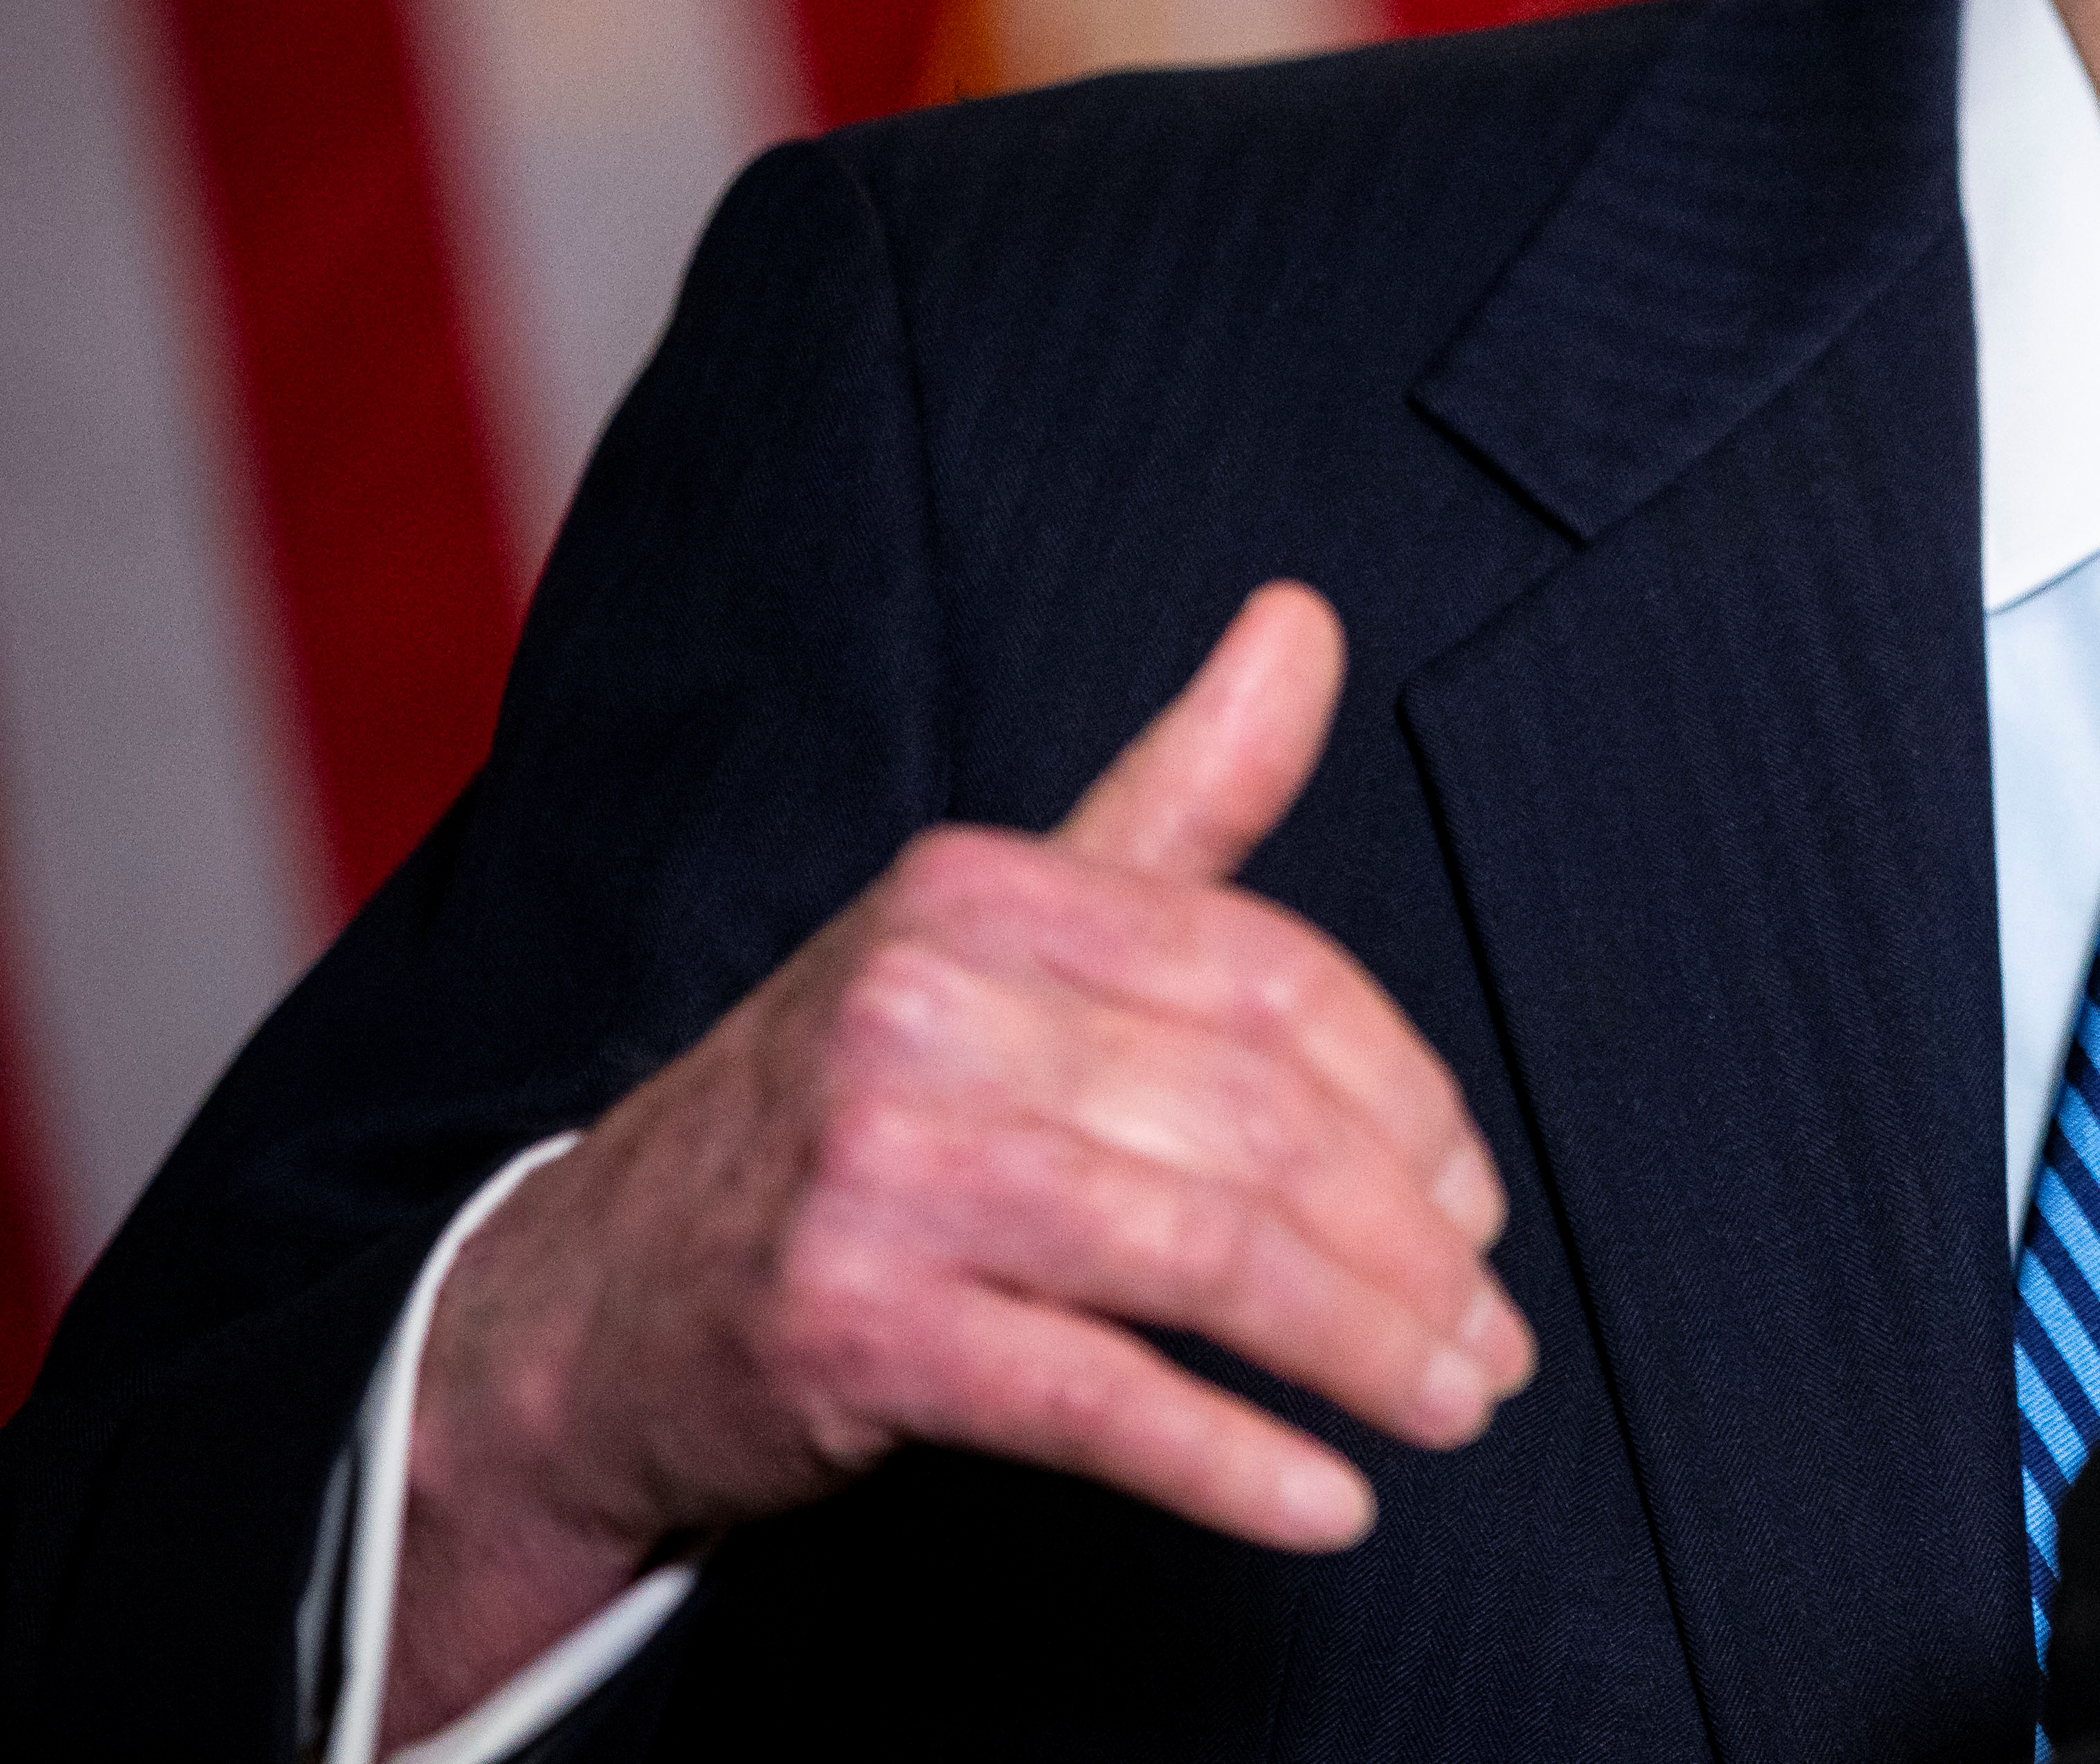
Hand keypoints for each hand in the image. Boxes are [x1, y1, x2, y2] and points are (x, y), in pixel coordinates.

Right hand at [384, 585, 1530, 1740]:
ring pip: (1204, 1257)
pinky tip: (1325, 1501)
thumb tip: (1307, 618)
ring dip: (1360, 1349)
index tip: (1476, 1200)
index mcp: (982, 893)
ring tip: (1450, 1405)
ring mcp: (880, 1168)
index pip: (1273, 982)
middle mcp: (924, 1009)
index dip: (1409, 1099)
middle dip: (1411, 1245)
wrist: (587, 1303)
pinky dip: (1233, 1461)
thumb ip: (1176, 794)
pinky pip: (1096, 1397)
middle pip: (1257, 1123)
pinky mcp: (848, 1326)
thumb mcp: (1000, 929)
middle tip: (1492, 1337)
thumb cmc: (849, 1112)